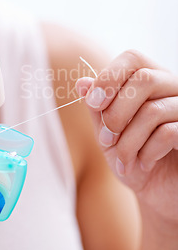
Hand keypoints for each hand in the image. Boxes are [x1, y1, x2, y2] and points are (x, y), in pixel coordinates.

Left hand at [76, 50, 177, 224]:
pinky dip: (147, 152)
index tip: (93, 103)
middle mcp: (172, 87)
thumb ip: (97, 107)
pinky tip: (143, 163)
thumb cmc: (131, 156)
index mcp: (150, 79)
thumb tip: (82, 83)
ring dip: (128, 141)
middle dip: (116, 112)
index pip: (132, 58)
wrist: (155, 190)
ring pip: (153, 110)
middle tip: (106, 139)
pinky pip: (168, 133)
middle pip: (144, 79)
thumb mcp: (107, 132)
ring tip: (122, 159)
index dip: (109, 77)